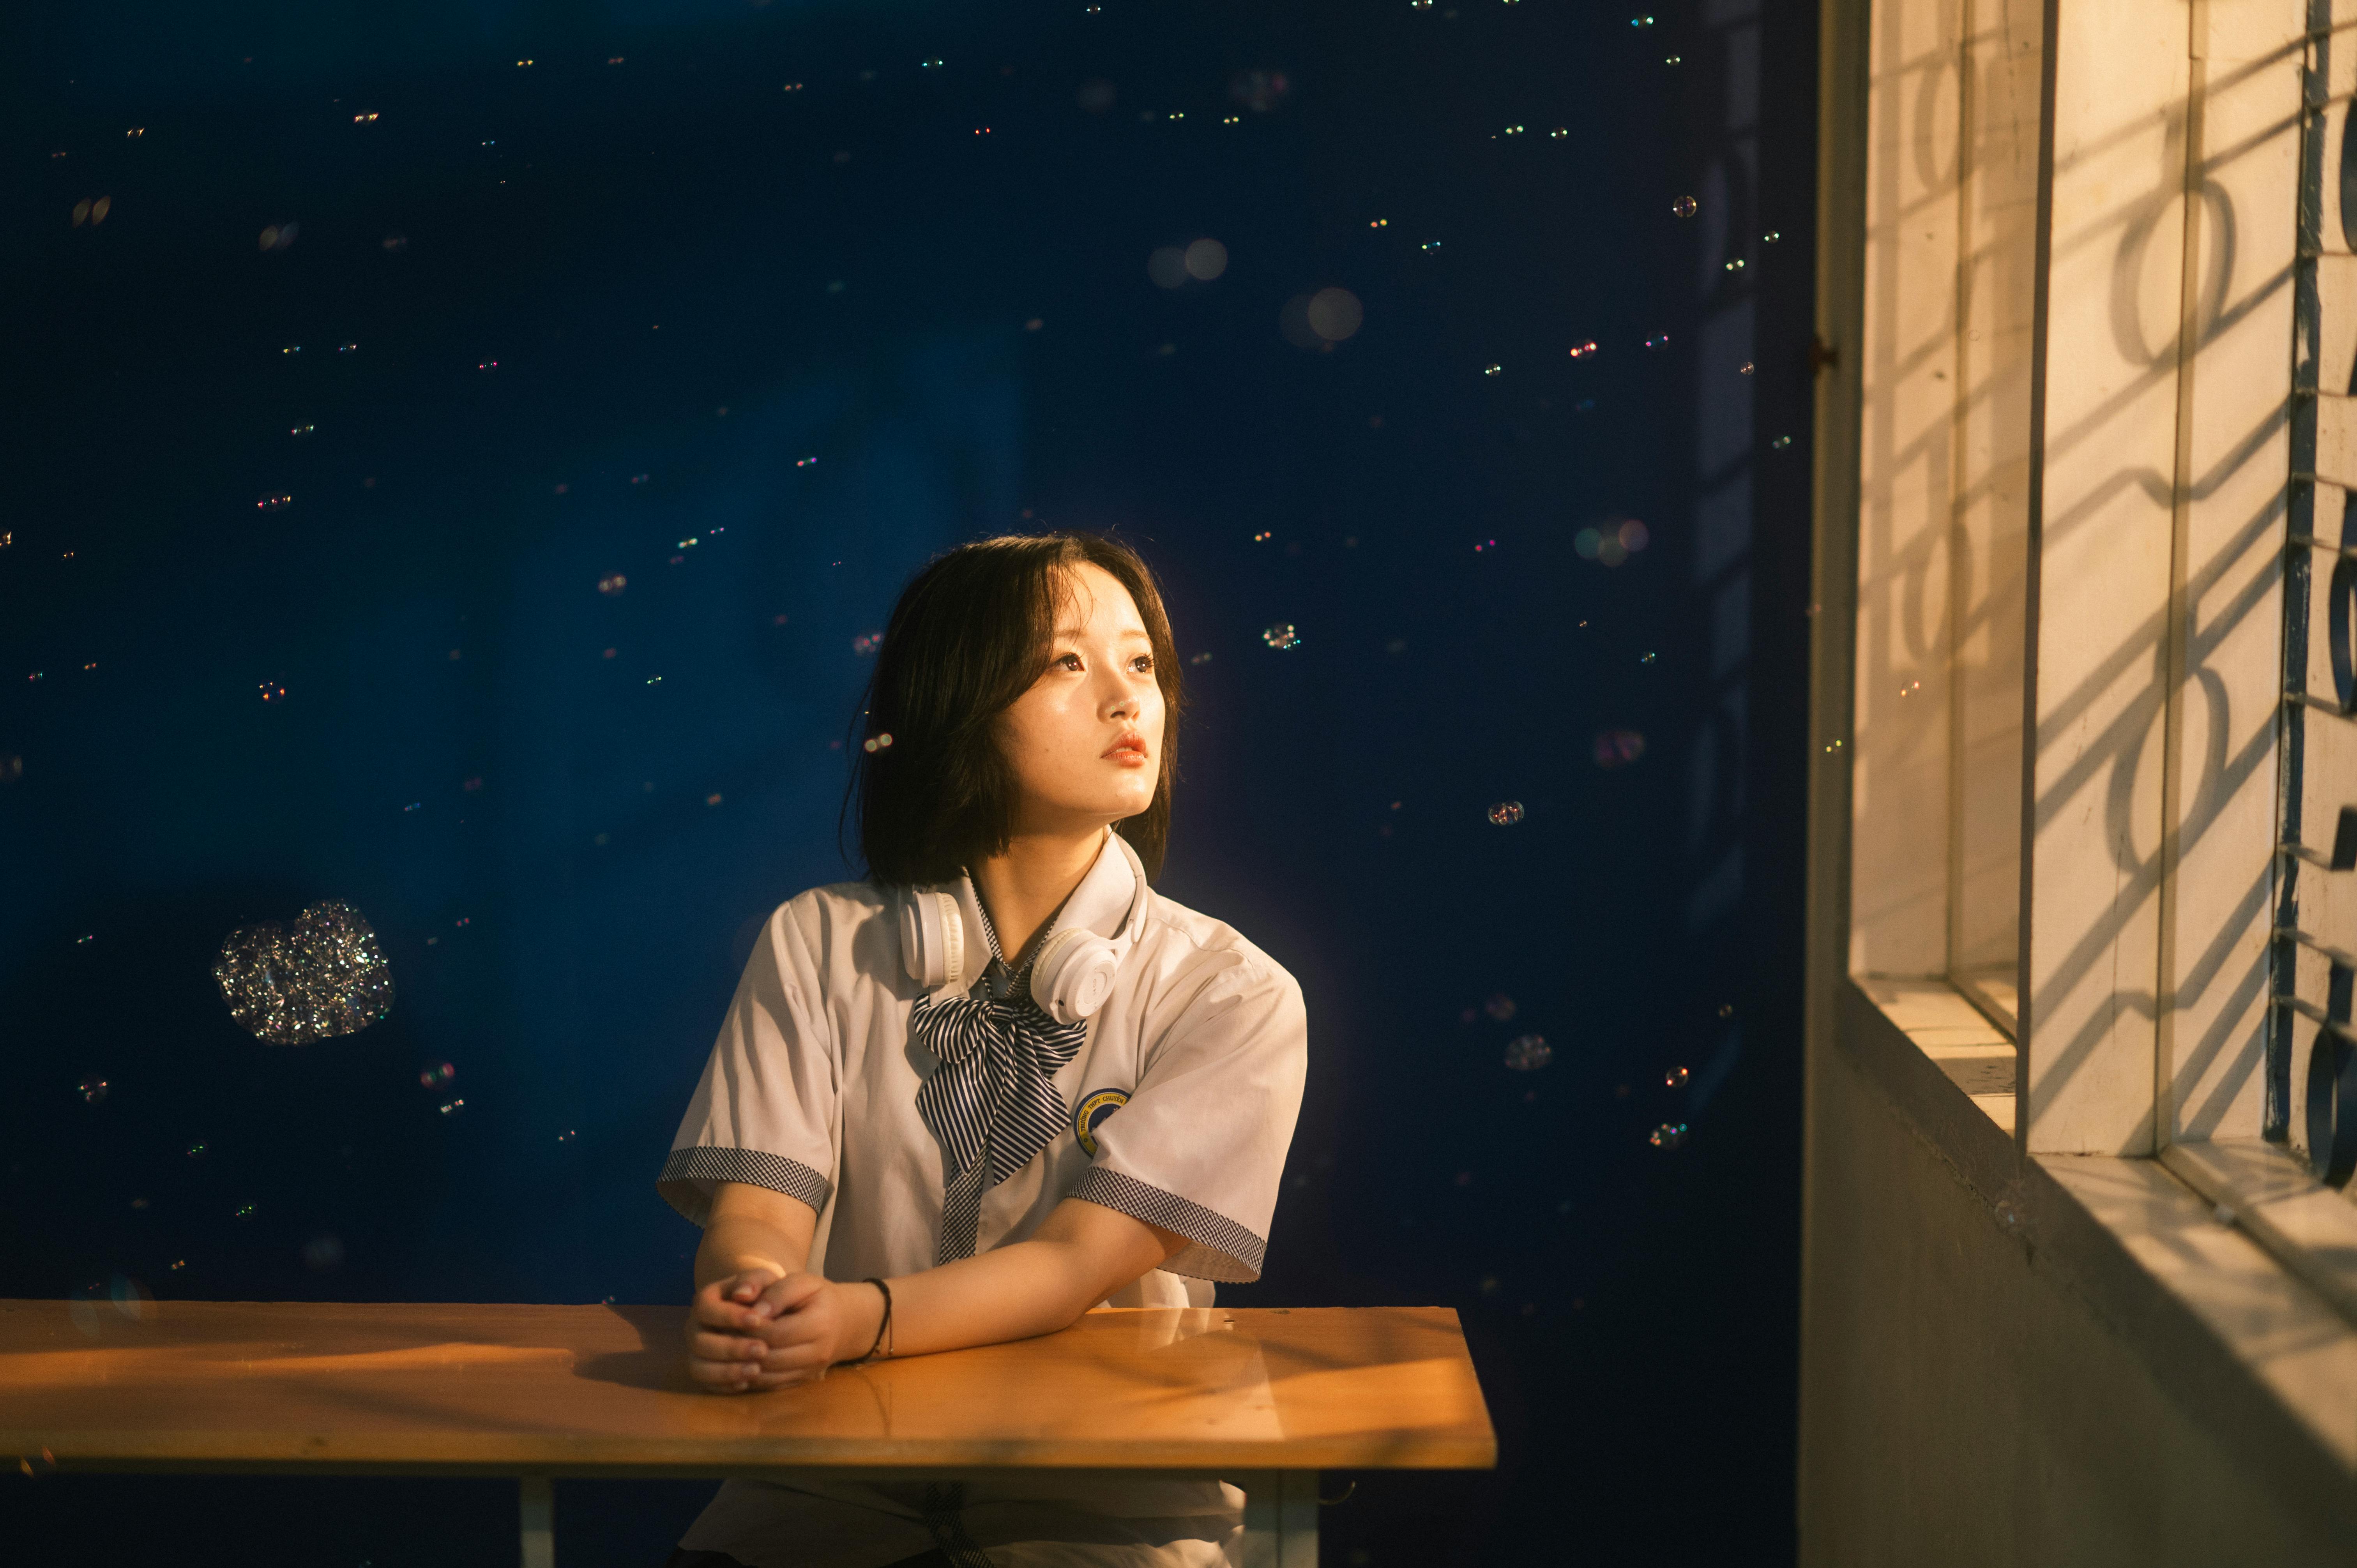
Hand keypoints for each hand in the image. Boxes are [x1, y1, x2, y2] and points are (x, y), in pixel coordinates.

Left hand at [684, 1270, 875, 1392]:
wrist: (843, 1321)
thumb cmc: (817, 1296)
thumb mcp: (801, 1282)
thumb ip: (776, 1292)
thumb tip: (751, 1308)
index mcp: (820, 1323)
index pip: (775, 1331)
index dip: (749, 1326)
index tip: (730, 1316)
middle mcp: (818, 1352)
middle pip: (770, 1357)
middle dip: (742, 1347)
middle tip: (722, 1334)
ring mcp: (811, 1371)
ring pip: (769, 1376)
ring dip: (744, 1364)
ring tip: (729, 1347)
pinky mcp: (802, 1381)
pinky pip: (772, 1385)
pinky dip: (752, 1376)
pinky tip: (739, 1362)